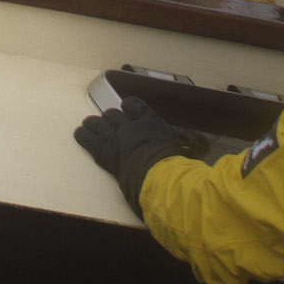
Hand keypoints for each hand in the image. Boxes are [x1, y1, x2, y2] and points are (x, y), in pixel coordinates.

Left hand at [74, 97, 208, 214]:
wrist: (158, 178)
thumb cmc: (177, 165)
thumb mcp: (190, 149)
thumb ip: (194, 143)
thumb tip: (203, 144)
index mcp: (150, 121)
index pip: (134, 105)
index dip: (130, 106)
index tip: (128, 107)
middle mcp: (130, 127)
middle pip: (113, 114)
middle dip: (111, 118)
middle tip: (109, 121)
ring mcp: (115, 139)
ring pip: (98, 124)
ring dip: (94, 124)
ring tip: (89, 124)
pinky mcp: (105, 155)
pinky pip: (89, 140)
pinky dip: (84, 136)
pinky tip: (80, 134)